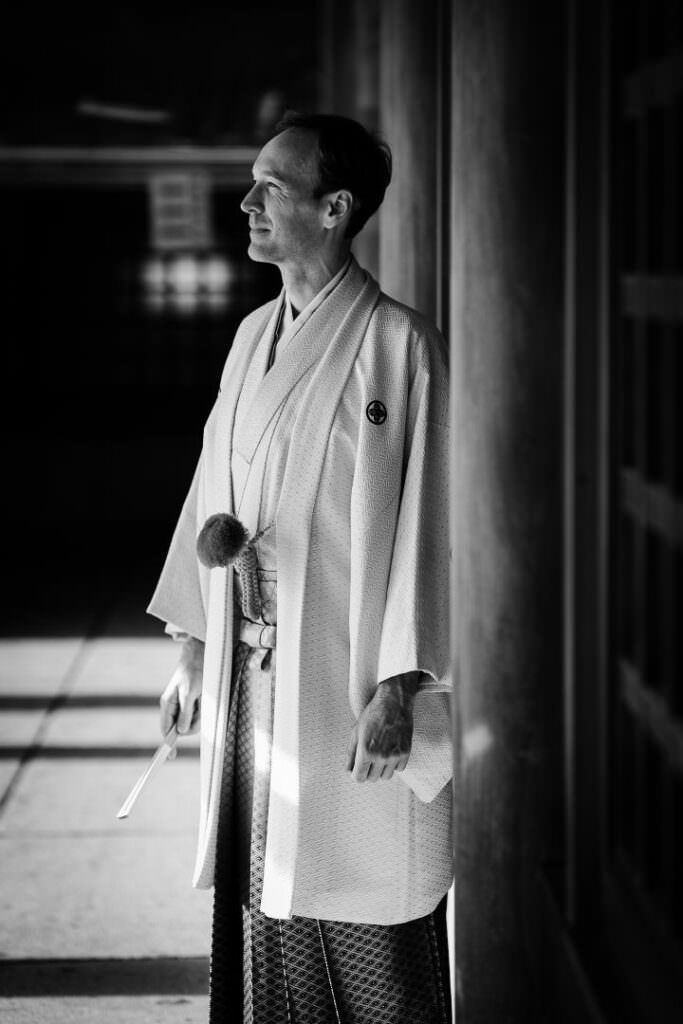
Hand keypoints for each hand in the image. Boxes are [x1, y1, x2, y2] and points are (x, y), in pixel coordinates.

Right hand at [159, 637, 203, 751]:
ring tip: (203, 694)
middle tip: (199, 703)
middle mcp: (174, 707)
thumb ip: (186, 712)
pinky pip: (201, 713)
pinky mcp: (194, 702)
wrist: (201, 653)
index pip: (166, 730)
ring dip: (202, 712)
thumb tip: (181, 732)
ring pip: (194, 720)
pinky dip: (205, 708)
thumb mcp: (190, 692)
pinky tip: (205, 696)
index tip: (171, 757)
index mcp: (168, 704)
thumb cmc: (194, 671)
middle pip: (184, 727)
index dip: (169, 744)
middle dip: (194, 721)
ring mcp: (184, 705)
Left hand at [346, 672, 418, 781]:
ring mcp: (395, 755)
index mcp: (365, 751)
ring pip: (386, 776)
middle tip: (368, 758)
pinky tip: (390, 750)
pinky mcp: (406, 752)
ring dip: (381, 769)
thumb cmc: (372, 716)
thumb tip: (349, 771)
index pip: (359, 777)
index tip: (358, 767)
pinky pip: (398, 769)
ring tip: (379, 754)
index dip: (356, 773)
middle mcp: (381, 756)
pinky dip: (394, 763)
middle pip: (372, 778)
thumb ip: (350, 754)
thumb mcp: (355, 732)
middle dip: (368, 770)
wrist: (394, 702)